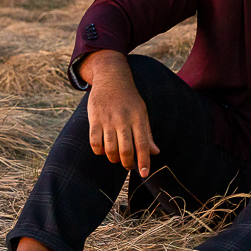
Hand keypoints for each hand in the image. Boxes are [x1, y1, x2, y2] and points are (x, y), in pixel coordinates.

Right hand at [82, 51, 160, 175]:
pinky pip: (94, 141)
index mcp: (138, 118)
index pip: (142, 144)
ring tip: (116, 159)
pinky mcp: (94, 118)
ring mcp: (108, 119)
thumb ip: (147, 133)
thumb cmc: (129, 99)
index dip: (144, 161)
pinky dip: (98, 150)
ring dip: (113, 158)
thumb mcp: (142, 112)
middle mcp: (124, 119)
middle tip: (128, 166)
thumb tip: (155, 152)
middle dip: (128, 163)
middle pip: (126, 149)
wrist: (112, 77)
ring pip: (110, 148)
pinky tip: (102, 150)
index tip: (145, 173)